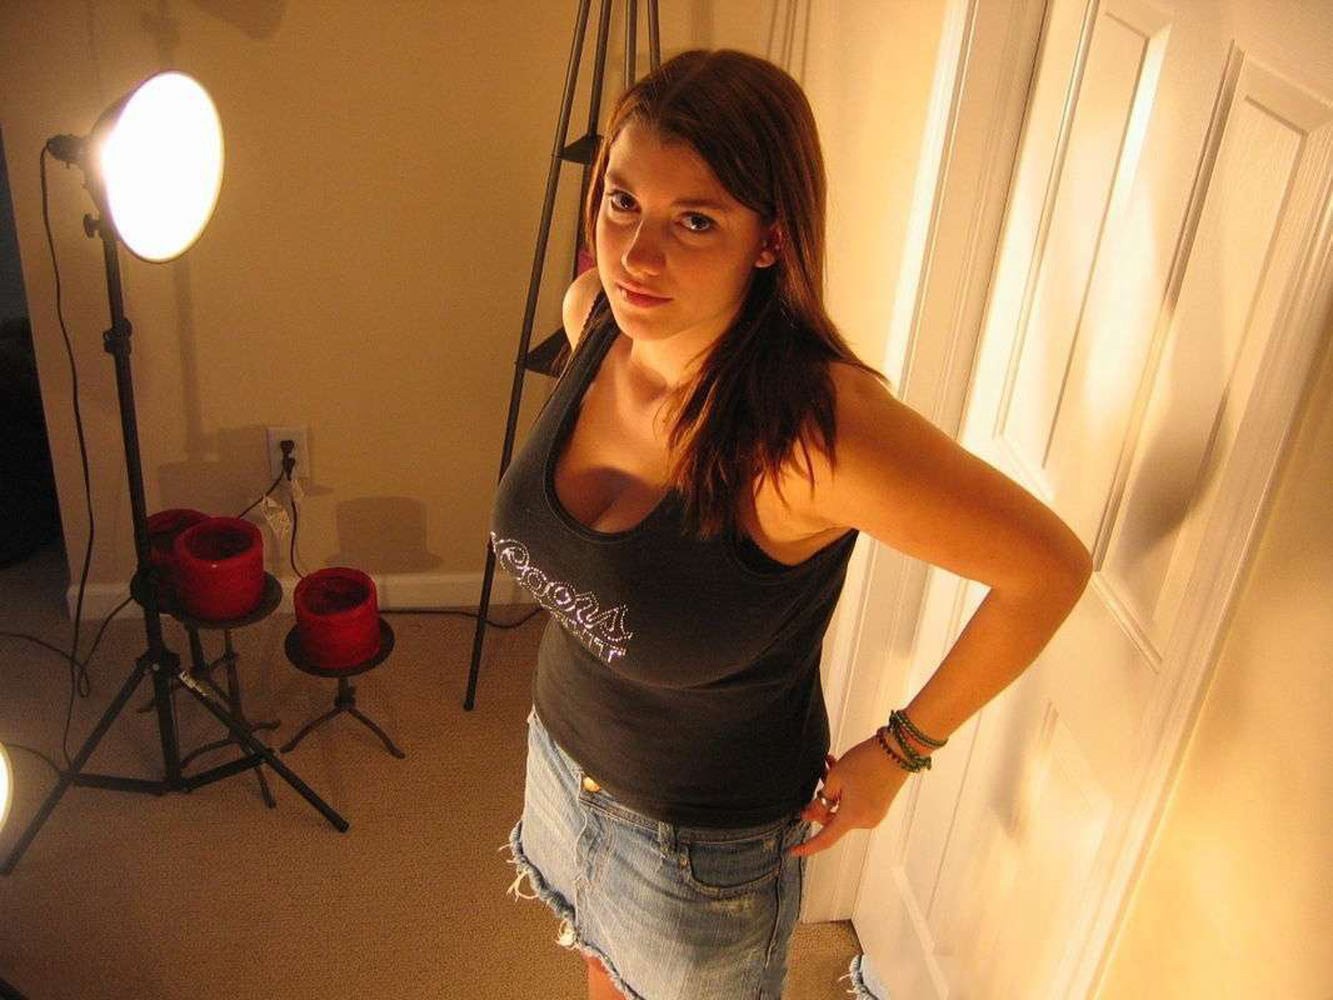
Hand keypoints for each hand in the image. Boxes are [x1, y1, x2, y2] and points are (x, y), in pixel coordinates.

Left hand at [788, 737, 912, 857]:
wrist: (898, 751)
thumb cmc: (866, 763)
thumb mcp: (836, 778)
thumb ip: (821, 799)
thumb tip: (811, 814)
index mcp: (852, 818)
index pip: (825, 839)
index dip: (808, 846)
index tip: (793, 850)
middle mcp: (865, 821)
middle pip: (833, 819)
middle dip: (821, 801)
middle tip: (818, 777)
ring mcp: (874, 814)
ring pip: (843, 808)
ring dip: (834, 791)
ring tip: (829, 764)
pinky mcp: (879, 805)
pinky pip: (855, 804)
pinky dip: (846, 792)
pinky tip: (841, 769)